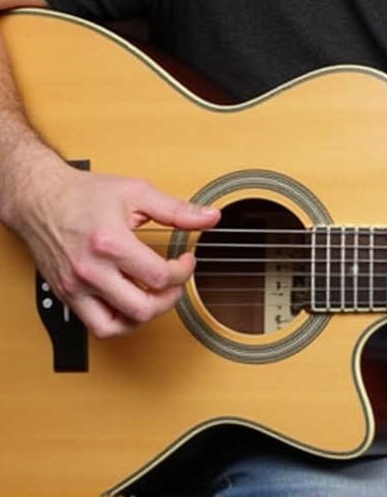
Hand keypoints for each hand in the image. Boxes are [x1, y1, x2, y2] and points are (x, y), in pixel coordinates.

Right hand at [4, 155, 219, 337]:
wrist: (41, 200)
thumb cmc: (85, 195)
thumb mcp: (136, 194)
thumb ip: (177, 210)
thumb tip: (210, 217)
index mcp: (110, 243)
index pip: (161, 277)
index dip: (184, 271)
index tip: (185, 260)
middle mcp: (91, 270)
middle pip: (144, 308)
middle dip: (170, 297)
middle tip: (174, 281)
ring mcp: (77, 287)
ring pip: (120, 325)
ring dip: (146, 314)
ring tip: (154, 294)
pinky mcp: (69, 296)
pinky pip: (98, 327)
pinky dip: (120, 322)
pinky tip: (131, 303)